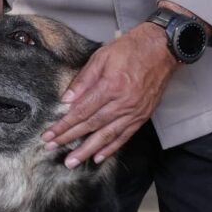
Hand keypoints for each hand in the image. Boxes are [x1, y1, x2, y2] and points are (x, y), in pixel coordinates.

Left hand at [44, 21, 175, 167]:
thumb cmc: (131, 49)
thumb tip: (66, 100)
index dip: (63, 125)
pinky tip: (98, 157)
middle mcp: (122, 103)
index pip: (81, 111)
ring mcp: (133, 112)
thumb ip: (84, 79)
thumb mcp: (102, 56)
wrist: (163, 49)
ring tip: (72, 162)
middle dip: (69, 139)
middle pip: (91, 125)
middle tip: (52, 149)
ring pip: (107, 135)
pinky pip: (125, 136)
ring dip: (87, 150)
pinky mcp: (142, 116)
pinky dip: (111, 148)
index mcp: (109, 86)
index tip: (49, 135)